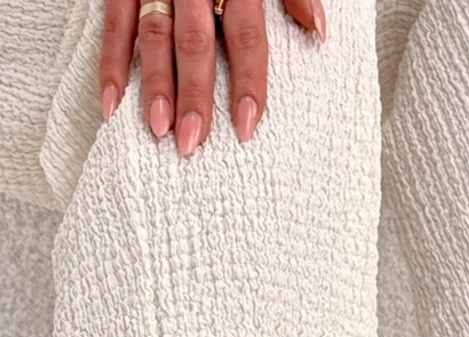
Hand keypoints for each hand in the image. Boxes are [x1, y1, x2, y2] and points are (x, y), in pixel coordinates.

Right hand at [99, 0, 326, 153]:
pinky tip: (112, 104)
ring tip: (159, 129)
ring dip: (154, 85)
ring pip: (154, 36)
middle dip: (194, 94)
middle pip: (195, 43)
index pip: (246, 36)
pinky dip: (111, 64)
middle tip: (193, 141)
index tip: (246, 126)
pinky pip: (114, 23)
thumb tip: (317, 30)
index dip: (248, 82)